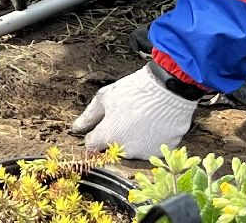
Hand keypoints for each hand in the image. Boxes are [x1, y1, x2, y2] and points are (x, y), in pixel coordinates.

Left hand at [72, 64, 198, 157]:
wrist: (169, 90)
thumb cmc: (134, 91)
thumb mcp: (105, 97)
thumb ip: (88, 116)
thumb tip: (76, 129)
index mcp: (108, 137)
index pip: (92, 145)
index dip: (94, 133)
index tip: (101, 124)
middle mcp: (126, 150)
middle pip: (112, 148)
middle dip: (114, 136)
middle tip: (124, 117)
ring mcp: (145, 153)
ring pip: (132, 150)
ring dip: (132, 140)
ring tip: (140, 119)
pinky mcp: (162, 152)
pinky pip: (151, 149)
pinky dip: (150, 140)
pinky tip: (152, 124)